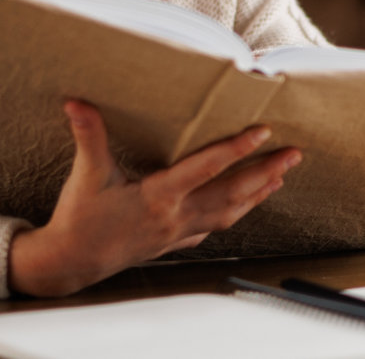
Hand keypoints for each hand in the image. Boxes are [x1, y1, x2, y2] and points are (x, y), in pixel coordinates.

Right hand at [7, 100, 301, 296]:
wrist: (72, 262)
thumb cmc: (80, 219)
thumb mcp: (86, 174)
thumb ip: (88, 135)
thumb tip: (76, 101)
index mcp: (158, 197)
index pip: (206, 168)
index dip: (235, 149)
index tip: (261, 132)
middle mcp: (176, 216)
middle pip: (232, 193)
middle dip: (265, 172)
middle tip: (293, 155)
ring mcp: (178, 232)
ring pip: (229, 213)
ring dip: (258, 194)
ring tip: (281, 176)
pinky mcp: (174, 241)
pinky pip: (214, 226)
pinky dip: (235, 213)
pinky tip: (244, 206)